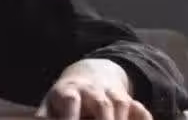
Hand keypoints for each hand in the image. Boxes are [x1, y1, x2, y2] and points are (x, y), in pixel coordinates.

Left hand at [37, 58, 151, 119]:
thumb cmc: (66, 99)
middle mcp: (92, 91)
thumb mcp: (51, 103)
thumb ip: (44, 117)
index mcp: (69, 91)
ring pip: (121, 105)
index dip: (71, 117)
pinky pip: (141, 110)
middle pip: (101, 105)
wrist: (90, 74)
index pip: (70, 100)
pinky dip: (143, 119)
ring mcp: (112, 94)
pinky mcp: (130, 101)